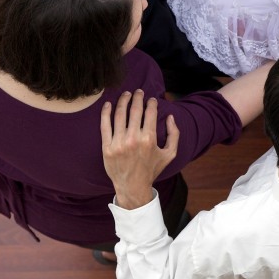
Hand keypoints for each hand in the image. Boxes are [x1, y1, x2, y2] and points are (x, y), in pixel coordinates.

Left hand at [100, 89, 178, 209]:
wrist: (132, 186)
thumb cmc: (152, 169)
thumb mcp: (170, 154)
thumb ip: (174, 134)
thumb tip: (170, 117)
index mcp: (149, 139)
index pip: (150, 113)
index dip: (151, 103)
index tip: (151, 99)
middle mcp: (133, 139)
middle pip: (134, 110)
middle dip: (137, 97)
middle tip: (138, 91)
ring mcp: (118, 143)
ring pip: (119, 115)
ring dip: (122, 101)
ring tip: (125, 94)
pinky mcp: (106, 147)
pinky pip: (104, 125)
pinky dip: (105, 112)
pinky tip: (108, 104)